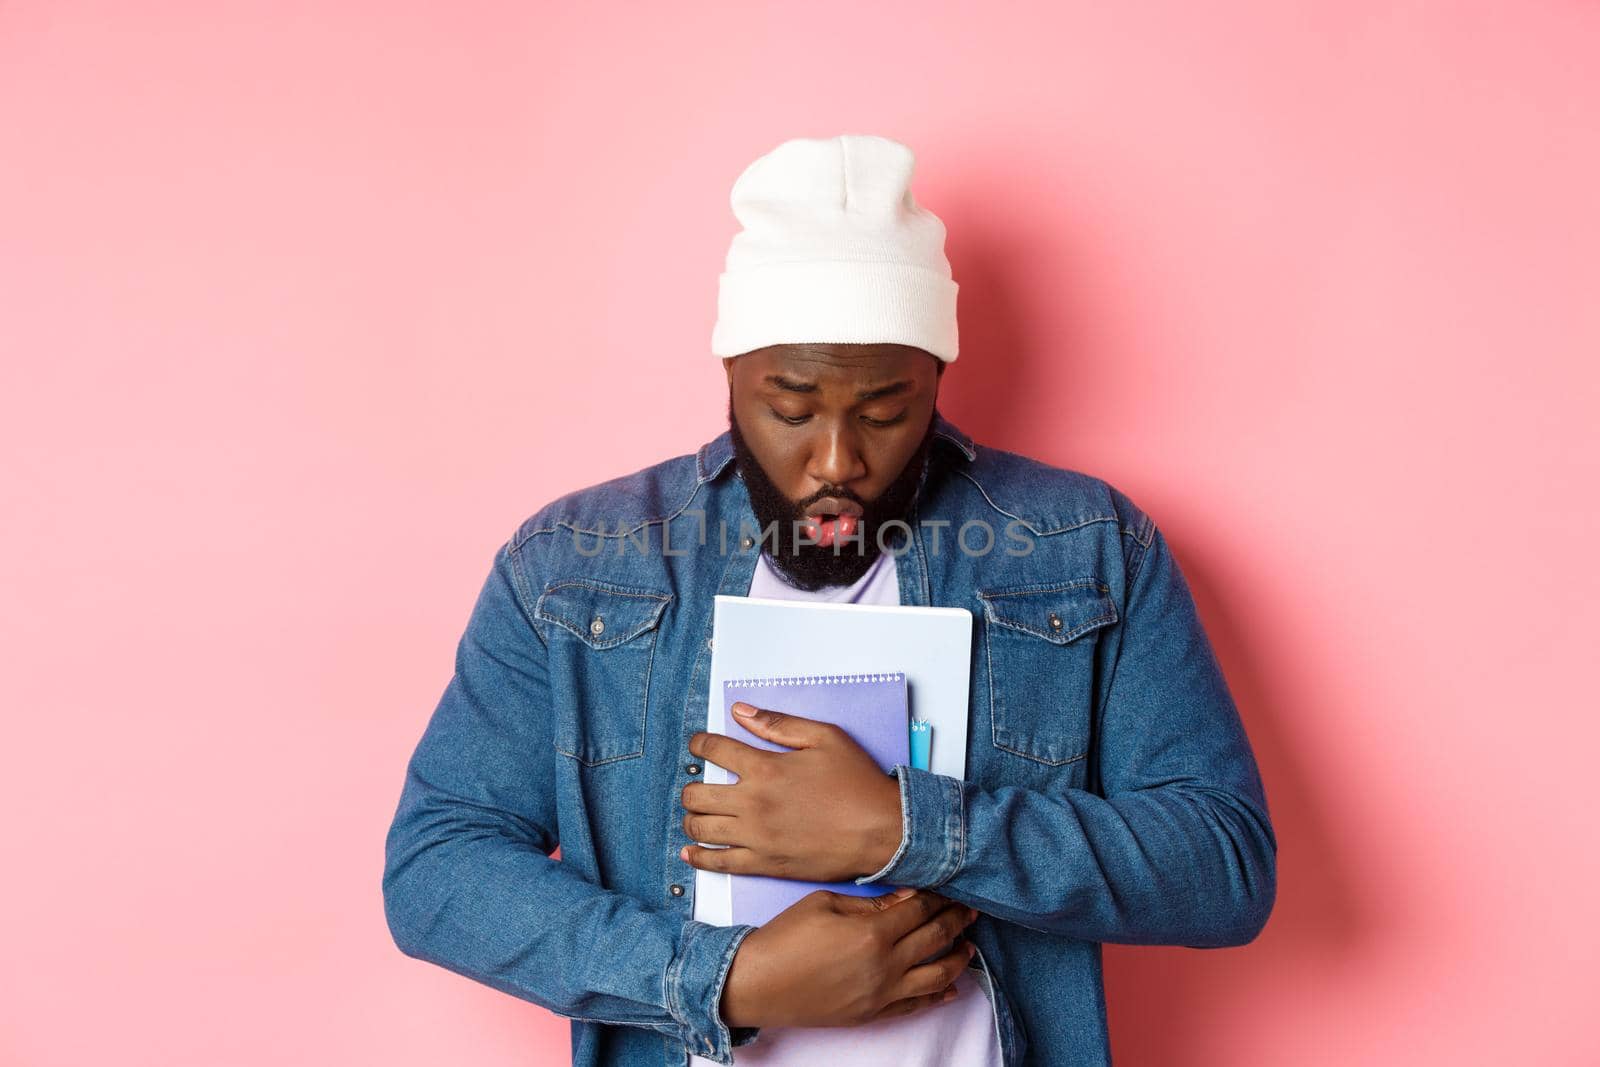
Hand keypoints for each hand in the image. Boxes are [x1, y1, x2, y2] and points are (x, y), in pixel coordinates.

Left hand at [680, 703, 904, 881]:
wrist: (883, 831)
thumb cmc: (858, 783)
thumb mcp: (825, 738)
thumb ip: (778, 724)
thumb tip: (740, 711)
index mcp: (766, 769)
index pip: (713, 750)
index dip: (699, 744)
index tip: (699, 745)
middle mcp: (753, 803)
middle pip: (696, 794)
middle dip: (692, 785)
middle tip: (699, 783)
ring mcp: (756, 837)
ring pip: (700, 828)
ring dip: (692, 817)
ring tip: (699, 812)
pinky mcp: (764, 864)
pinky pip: (719, 864)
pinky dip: (699, 858)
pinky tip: (690, 851)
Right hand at [720, 888, 979, 1029]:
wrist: (758, 983)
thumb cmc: (785, 937)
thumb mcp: (825, 904)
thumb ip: (870, 903)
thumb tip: (905, 897)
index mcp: (872, 933)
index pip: (919, 911)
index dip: (938, 897)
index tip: (950, 888)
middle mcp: (884, 966)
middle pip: (934, 940)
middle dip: (955, 922)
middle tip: (970, 910)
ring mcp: (881, 994)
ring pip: (936, 977)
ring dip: (958, 960)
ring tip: (969, 946)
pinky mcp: (872, 1013)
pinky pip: (916, 1005)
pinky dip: (938, 995)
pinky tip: (950, 987)